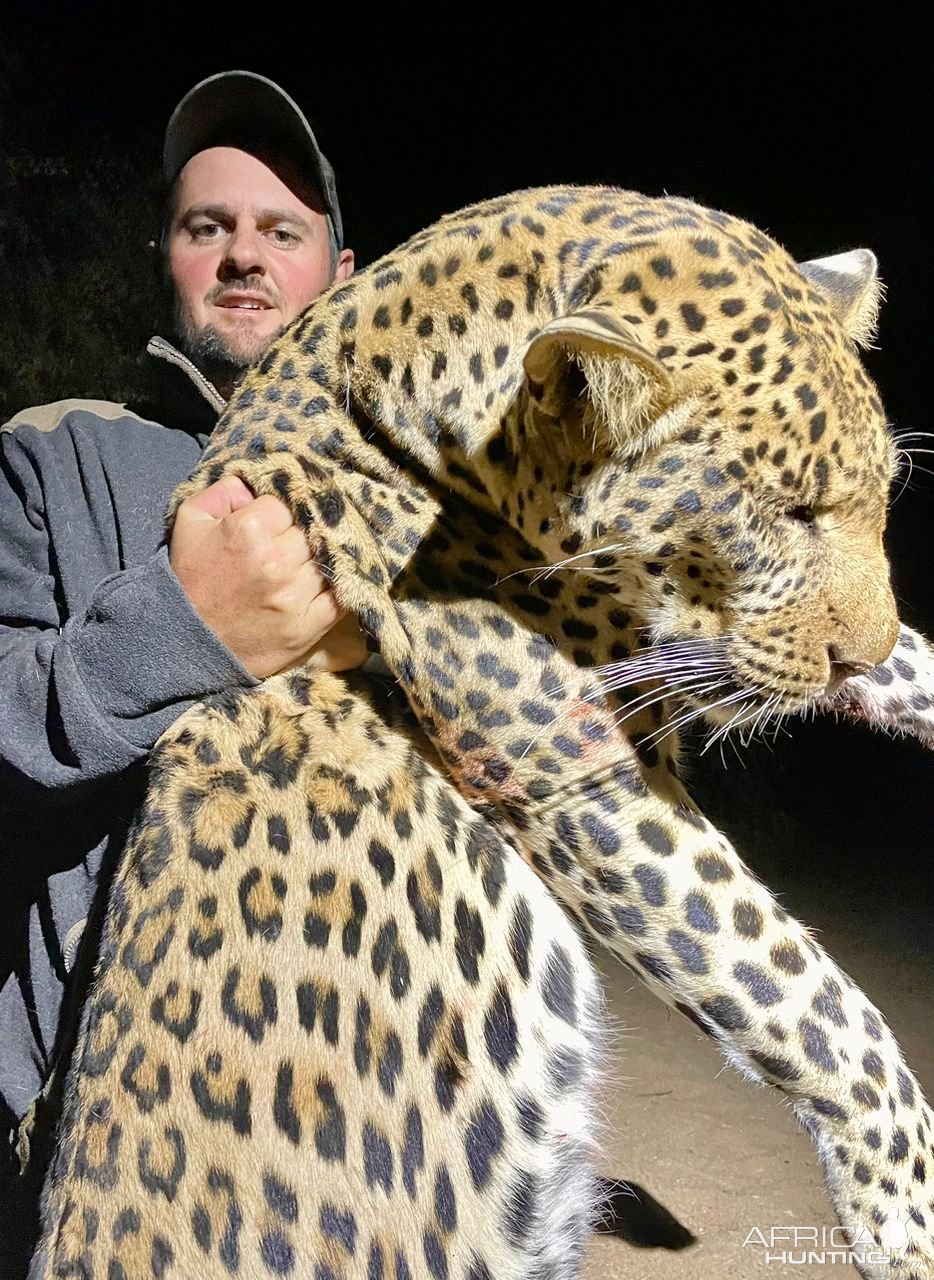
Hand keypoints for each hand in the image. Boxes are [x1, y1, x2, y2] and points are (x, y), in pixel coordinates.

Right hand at [169, 475, 365, 678]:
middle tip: (294, 541)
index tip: (276, 521)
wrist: (184, 643)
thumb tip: (257, 483)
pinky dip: (341, 587)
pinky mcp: (309, 625)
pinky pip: (343, 597)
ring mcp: (296, 595)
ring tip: (308, 561)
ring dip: (323, 558)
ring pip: (331, 559)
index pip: (289, 502)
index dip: (283, 510)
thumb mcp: (191, 522)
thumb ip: (224, 491)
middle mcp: (277, 561)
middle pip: (315, 529)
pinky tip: (330, 582)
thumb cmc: (189, 579)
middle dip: (305, 532)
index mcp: (250, 529)